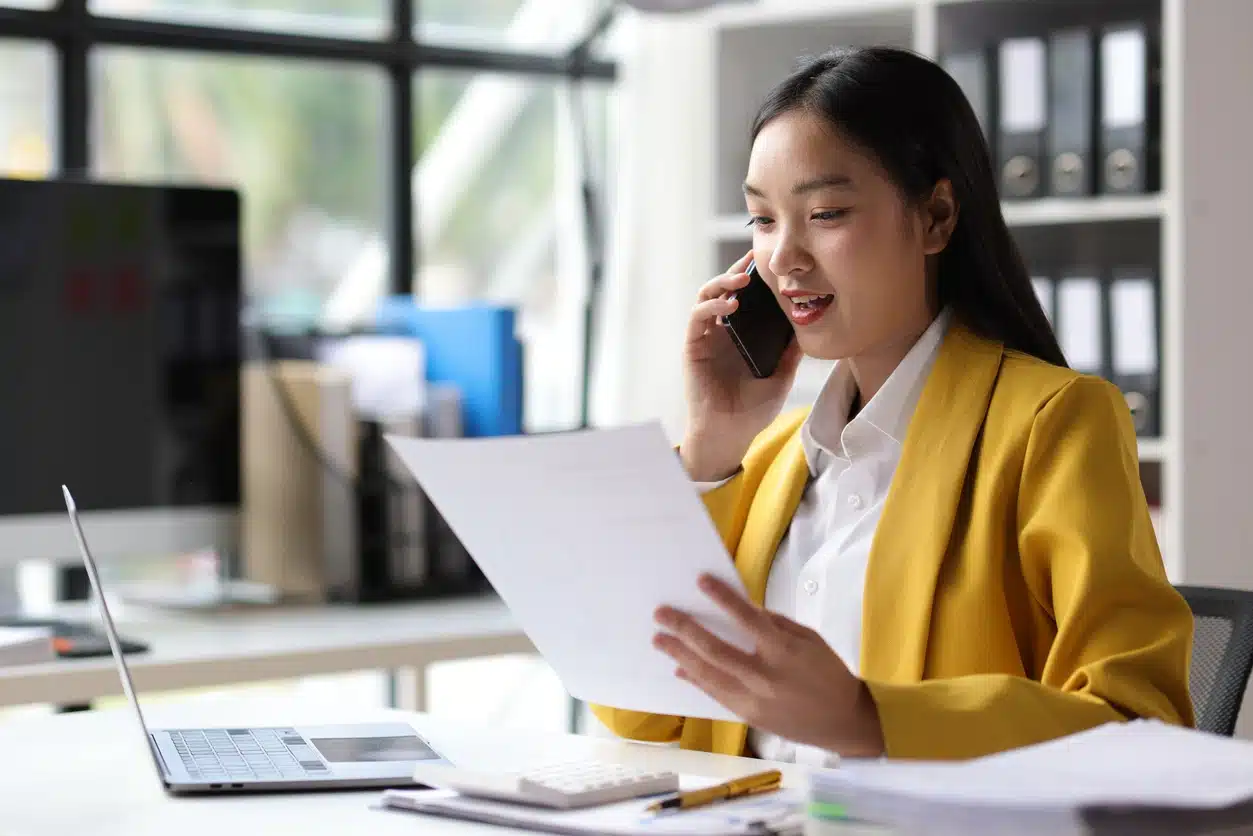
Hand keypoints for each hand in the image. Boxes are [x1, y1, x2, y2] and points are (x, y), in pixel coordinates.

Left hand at [653, 574, 883, 757]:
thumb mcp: (809, 639)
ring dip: (681, 655)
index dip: (723, 599)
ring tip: (660, 640)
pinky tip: (681, 667)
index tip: (700, 581)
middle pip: (716, 651)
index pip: (748, 620)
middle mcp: (765, 677)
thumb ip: (775, 624)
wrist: (844, 722)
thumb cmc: (829, 673)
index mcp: (785, 652)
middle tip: (661, 614)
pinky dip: (696, 679)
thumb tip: (742, 611)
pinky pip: (715, 695)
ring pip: (709, 675)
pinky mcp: (748, 717)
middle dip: (685, 630)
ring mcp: (754, 700)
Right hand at [681, 251, 801, 481]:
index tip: (768, 261)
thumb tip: (810, 326)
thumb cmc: (752, 409)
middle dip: (737, 271)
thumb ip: (791, 352)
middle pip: (724, 289)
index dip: (752, 277)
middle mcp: (720, 331)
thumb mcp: (781, 376)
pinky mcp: (693, 347)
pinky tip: (731, 306)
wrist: (730, 434)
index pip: (744, 297)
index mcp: (740, 335)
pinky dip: (712, 307)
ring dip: (722, 283)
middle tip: (754, 260)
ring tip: (742, 280)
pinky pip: (697, 319)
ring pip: (706, 297)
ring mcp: (705, 338)